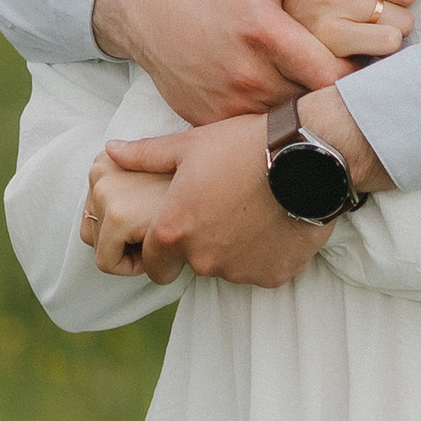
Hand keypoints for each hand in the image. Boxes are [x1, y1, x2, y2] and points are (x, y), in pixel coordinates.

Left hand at [86, 117, 327, 288]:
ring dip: (236, 246)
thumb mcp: (190, 144)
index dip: (162, 247)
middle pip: (193, 262)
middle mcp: (202, 259)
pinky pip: (263, 269)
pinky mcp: (273, 275)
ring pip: (229, 266)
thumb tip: (112, 151)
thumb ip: (145, 155)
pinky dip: (266, 252)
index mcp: (173, 231)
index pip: (153, 263)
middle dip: (203, 242)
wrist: (308, 156)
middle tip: (224, 207)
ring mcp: (240, 271)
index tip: (181, 228)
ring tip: (255, 208)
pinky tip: (277, 219)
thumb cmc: (244, 145)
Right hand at [90, 0, 352, 122]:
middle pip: (312, 102)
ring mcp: (228, 103)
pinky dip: (271, 129)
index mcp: (266, 34)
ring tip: (322, 105)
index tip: (364, 67)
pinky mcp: (211, 124)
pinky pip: (254, 135)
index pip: (329, 72)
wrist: (155, 17)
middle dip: (333, 98)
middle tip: (353, 92)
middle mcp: (248, 74)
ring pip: (286, 122)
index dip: (353, 74)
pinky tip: (284, 119)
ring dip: (303, 115)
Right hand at [281, 0, 420, 67]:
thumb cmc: (323, 0)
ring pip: (404, 20)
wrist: (272, 41)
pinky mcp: (329, 33)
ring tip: (359, 29)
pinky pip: (389, 42)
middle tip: (369, 12)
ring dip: (392, 30)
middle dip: (401, 6)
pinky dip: (381, 50)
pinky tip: (358, 48)